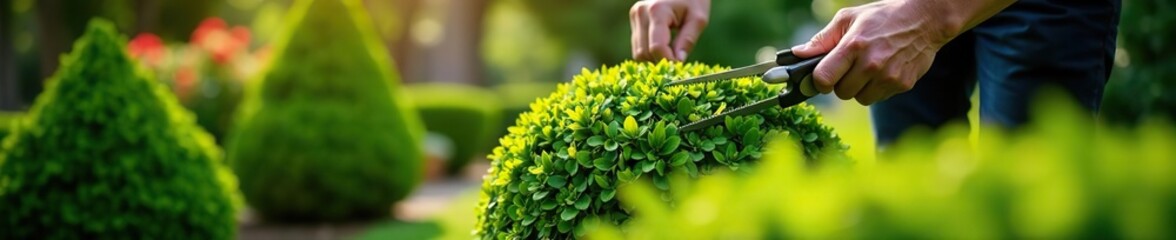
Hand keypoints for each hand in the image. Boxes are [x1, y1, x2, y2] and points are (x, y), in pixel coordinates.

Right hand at [629, 0, 709, 61]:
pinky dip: (650, 52)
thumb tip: (677, 62)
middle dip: (660, 60)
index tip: (680, 64)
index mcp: (657, 11)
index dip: (668, 61)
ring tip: (671, 50)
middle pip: (644, 52)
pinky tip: (664, 45)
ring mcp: (635, 16)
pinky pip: (638, 47)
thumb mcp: (698, 20)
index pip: (656, 47)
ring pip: (638, 53)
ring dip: (654, 58)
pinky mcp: (634, 21)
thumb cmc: (694, 1)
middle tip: (678, 58)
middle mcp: (641, 13)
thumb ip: (687, 41)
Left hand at [791, 1, 953, 104]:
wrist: (925, 20)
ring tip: (867, 68)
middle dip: (841, 82)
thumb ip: (822, 39)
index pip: (824, 79)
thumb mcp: (848, 18)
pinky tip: (882, 71)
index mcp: (853, 46)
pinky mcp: (902, 85)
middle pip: (841, 92)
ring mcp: (888, 76)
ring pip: (860, 99)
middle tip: (850, 67)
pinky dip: (876, 89)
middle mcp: (871, 64)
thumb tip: (798, 54)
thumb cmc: (882, 17)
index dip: (820, 80)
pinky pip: (878, 98)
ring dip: (859, 88)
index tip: (823, 76)